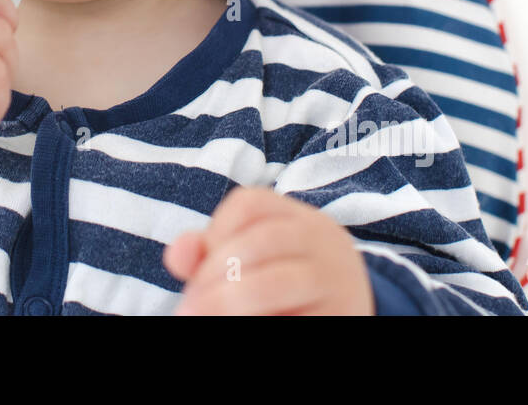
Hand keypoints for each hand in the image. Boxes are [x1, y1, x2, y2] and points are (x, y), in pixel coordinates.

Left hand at [163, 186, 374, 314]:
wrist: (350, 316)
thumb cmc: (286, 288)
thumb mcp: (251, 262)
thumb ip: (209, 254)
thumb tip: (177, 254)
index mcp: (302, 220)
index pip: (250, 203)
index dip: (215, 231)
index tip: (200, 267)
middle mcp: (326, 244)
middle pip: (261, 241)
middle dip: (213, 274)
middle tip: (188, 307)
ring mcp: (336, 283)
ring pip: (275, 283)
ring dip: (228, 301)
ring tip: (201, 317)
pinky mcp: (339, 318)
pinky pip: (292, 318)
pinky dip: (260, 319)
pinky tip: (244, 324)